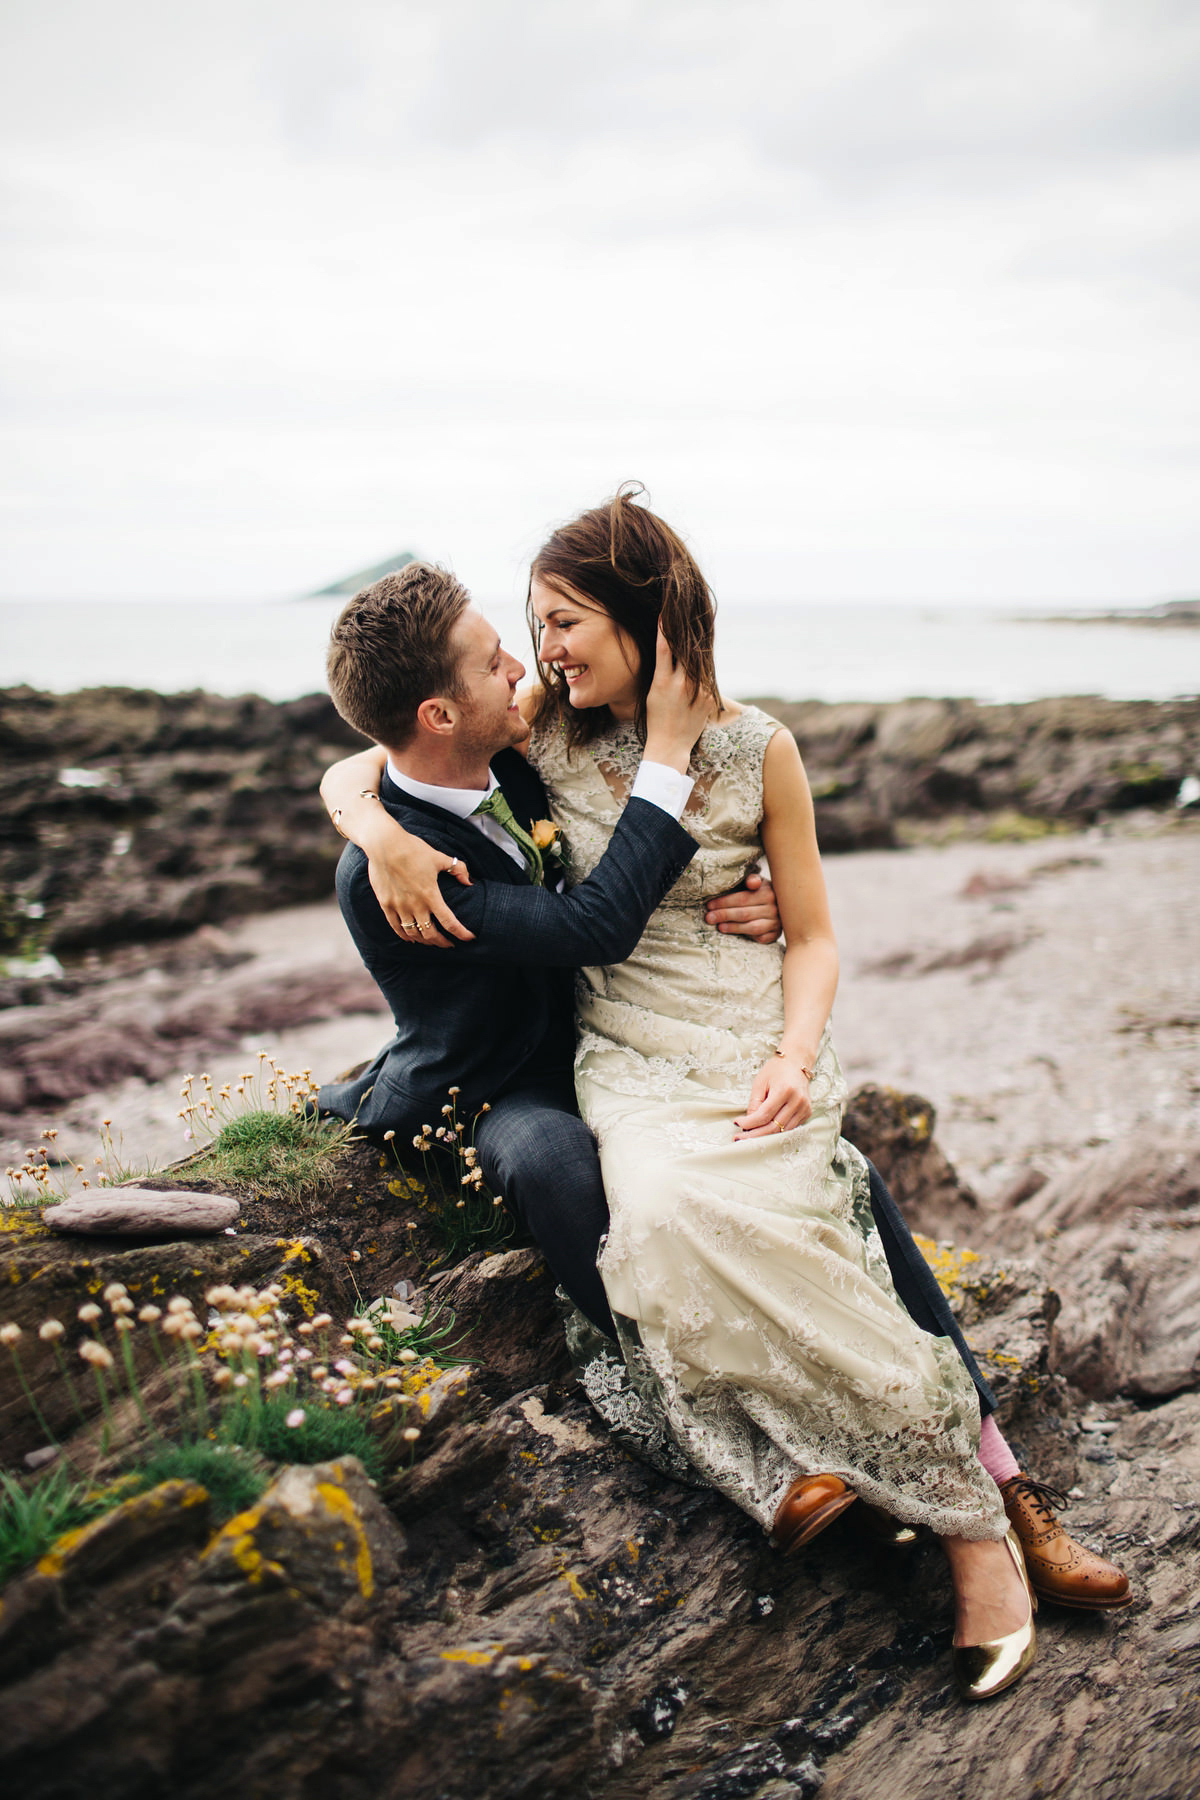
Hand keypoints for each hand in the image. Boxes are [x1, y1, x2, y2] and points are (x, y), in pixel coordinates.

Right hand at [363, 820, 474, 946]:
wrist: (384, 845)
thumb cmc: (413, 849)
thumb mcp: (439, 858)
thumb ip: (458, 869)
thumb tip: (469, 882)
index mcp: (430, 895)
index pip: (449, 922)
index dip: (461, 933)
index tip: (469, 938)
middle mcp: (415, 905)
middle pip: (431, 934)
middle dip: (442, 942)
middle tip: (449, 944)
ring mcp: (399, 907)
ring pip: (413, 934)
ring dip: (425, 941)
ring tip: (432, 941)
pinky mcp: (386, 905)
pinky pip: (396, 928)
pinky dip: (405, 936)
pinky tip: (411, 938)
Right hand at [643, 627, 716, 771]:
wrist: (670, 745)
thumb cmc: (657, 718)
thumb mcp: (653, 693)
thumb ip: (662, 672)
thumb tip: (670, 652)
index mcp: (662, 682)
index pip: (664, 648)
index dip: (665, 628)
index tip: (666, 613)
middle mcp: (681, 684)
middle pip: (686, 650)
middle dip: (686, 634)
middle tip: (687, 618)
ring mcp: (697, 691)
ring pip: (700, 661)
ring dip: (697, 649)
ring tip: (696, 633)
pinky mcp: (709, 698)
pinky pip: (708, 676)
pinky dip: (704, 668)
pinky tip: (701, 662)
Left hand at [705, 872, 781, 942]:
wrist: (783, 904)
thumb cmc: (762, 892)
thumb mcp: (758, 881)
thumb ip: (751, 879)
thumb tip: (752, 883)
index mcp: (767, 892)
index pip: (742, 899)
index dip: (724, 902)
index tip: (709, 905)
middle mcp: (774, 908)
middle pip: (744, 913)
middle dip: (724, 915)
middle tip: (709, 918)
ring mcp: (776, 922)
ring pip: (752, 927)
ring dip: (734, 928)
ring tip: (719, 927)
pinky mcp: (775, 934)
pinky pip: (761, 938)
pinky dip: (748, 937)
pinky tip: (736, 935)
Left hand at [734, 1050, 813, 1138]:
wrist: (796, 1062)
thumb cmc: (776, 1069)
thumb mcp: (760, 1082)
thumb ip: (754, 1103)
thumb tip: (748, 1123)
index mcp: (785, 1090)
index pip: (764, 1115)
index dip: (749, 1123)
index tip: (737, 1124)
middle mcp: (798, 1101)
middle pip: (774, 1127)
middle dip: (755, 1135)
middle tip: (740, 1138)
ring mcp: (805, 1108)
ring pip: (783, 1131)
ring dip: (765, 1136)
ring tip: (750, 1136)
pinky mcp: (807, 1112)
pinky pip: (790, 1128)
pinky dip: (776, 1131)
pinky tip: (764, 1130)